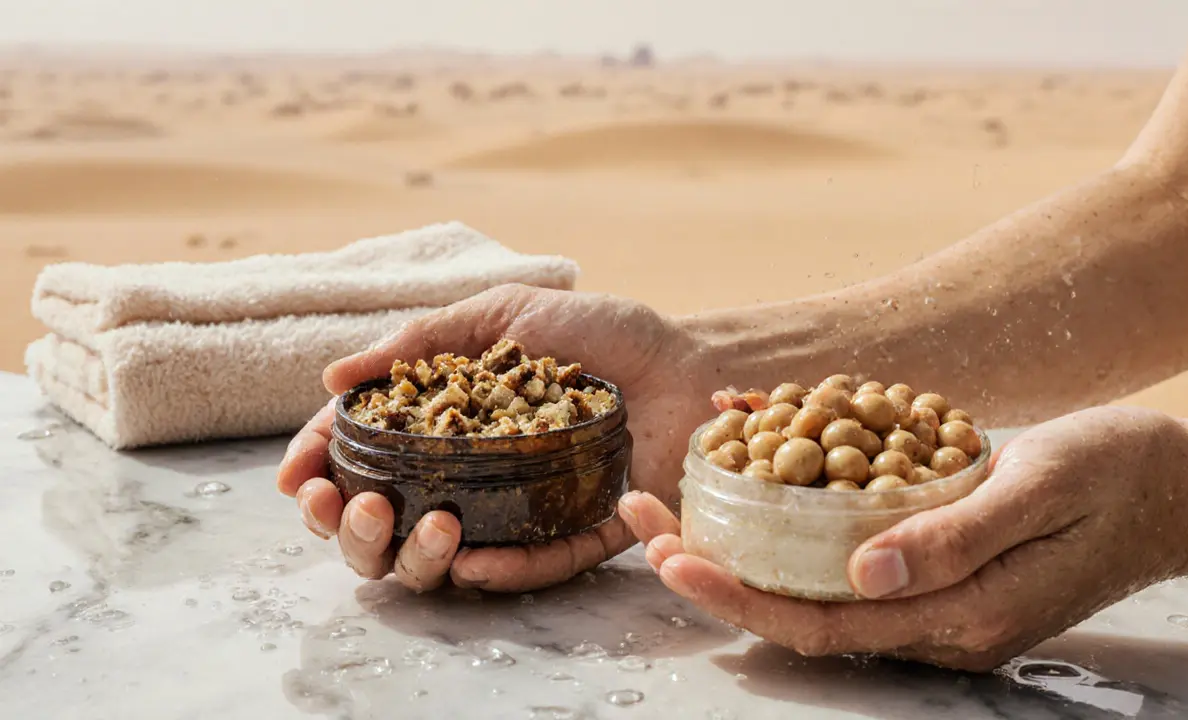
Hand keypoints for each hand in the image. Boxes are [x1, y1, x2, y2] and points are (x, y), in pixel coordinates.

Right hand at [277, 284, 706, 592]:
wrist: (691, 361)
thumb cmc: (604, 335)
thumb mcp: (507, 315)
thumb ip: (424, 340)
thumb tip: (335, 378)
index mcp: (452, 423)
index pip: (367, 454)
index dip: (322, 466)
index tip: (296, 476)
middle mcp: (478, 473)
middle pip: (386, 524)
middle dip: (347, 523)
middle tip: (343, 504)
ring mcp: (523, 510)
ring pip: (444, 561)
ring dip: (412, 553)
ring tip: (418, 523)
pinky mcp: (578, 536)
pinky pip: (530, 569)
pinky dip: (496, 572)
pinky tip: (468, 562)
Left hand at [620, 406, 1187, 670]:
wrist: (1180, 484)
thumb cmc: (1118, 476)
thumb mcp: (1040, 488)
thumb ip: (954, 538)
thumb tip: (861, 571)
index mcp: (960, 615)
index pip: (822, 622)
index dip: (739, 594)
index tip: (672, 553)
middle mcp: (938, 621)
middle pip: (801, 612)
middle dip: (716, 572)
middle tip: (643, 520)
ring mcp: (939, 601)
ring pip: (817, 590)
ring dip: (744, 553)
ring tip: (675, 505)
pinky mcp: (941, 569)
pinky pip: (848, 562)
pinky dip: (792, 532)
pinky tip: (755, 489)